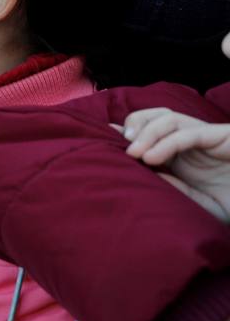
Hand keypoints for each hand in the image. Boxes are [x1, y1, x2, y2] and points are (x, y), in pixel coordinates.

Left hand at [122, 108, 229, 222]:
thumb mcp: (197, 204)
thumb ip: (173, 189)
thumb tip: (145, 173)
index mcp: (180, 153)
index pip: (148, 131)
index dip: (125, 132)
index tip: (101, 142)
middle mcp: (190, 141)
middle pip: (154, 116)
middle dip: (133, 125)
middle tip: (120, 148)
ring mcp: (206, 136)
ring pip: (168, 118)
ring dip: (146, 131)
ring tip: (134, 154)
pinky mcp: (221, 137)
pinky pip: (188, 132)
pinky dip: (166, 141)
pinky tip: (151, 158)